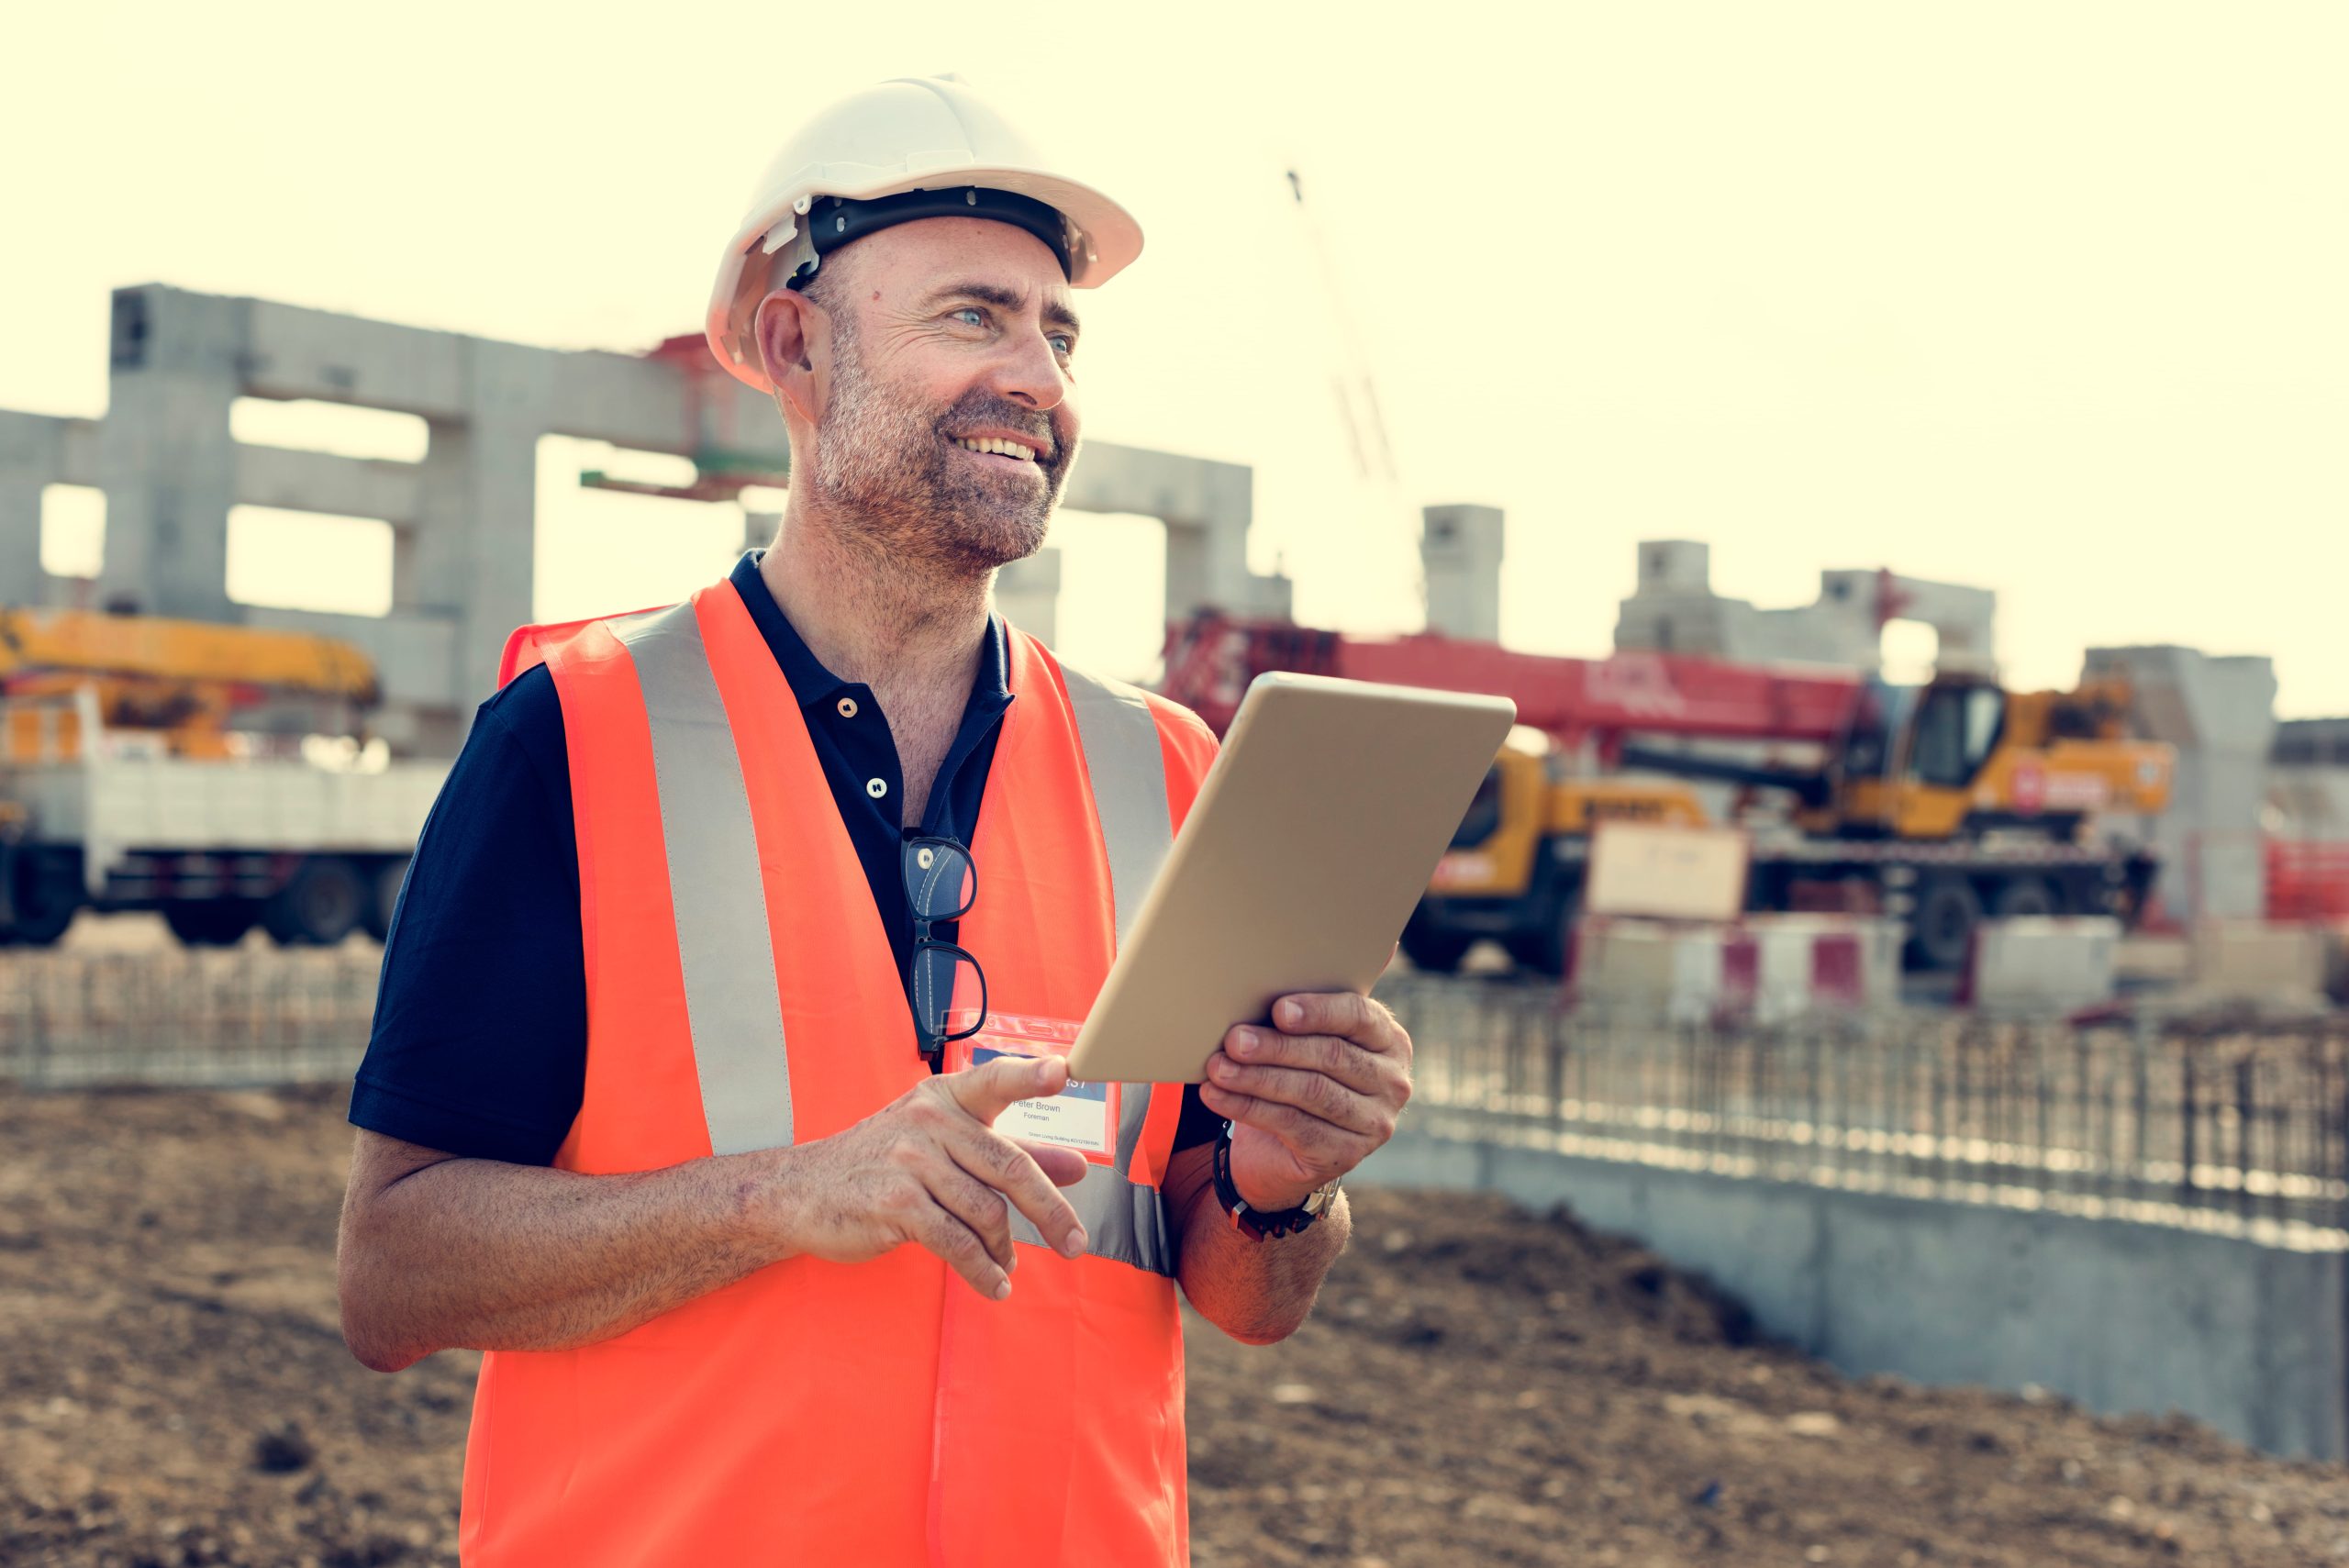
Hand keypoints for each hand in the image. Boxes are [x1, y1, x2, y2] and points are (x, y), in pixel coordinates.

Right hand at [776, 1053, 1090, 1299]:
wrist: (801, 1192)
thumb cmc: (881, 1164)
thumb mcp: (943, 1145)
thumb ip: (1010, 1151)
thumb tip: (1077, 1167)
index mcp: (944, 1098)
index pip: (995, 1080)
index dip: (1030, 1076)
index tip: (1065, 1072)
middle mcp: (929, 1121)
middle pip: (1009, 1166)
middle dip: (1049, 1210)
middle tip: (1075, 1243)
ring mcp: (910, 1162)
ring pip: (986, 1212)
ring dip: (1004, 1249)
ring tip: (1006, 1265)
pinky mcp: (896, 1204)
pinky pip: (957, 1243)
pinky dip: (982, 1270)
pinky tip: (993, 1284)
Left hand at [1198, 991, 1412, 1210]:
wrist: (1287, 1149)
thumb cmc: (1296, 1075)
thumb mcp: (1304, 1043)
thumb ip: (1294, 1023)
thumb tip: (1246, 1002)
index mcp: (1389, 1041)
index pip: (1360, 1017)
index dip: (1318, 1012)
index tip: (1279, 1010)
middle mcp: (1392, 1083)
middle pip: (1332, 1056)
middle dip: (1277, 1047)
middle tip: (1233, 1041)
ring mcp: (1374, 1123)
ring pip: (1311, 1092)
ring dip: (1257, 1078)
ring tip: (1218, 1068)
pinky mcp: (1346, 1155)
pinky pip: (1293, 1125)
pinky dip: (1249, 1107)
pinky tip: (1218, 1096)